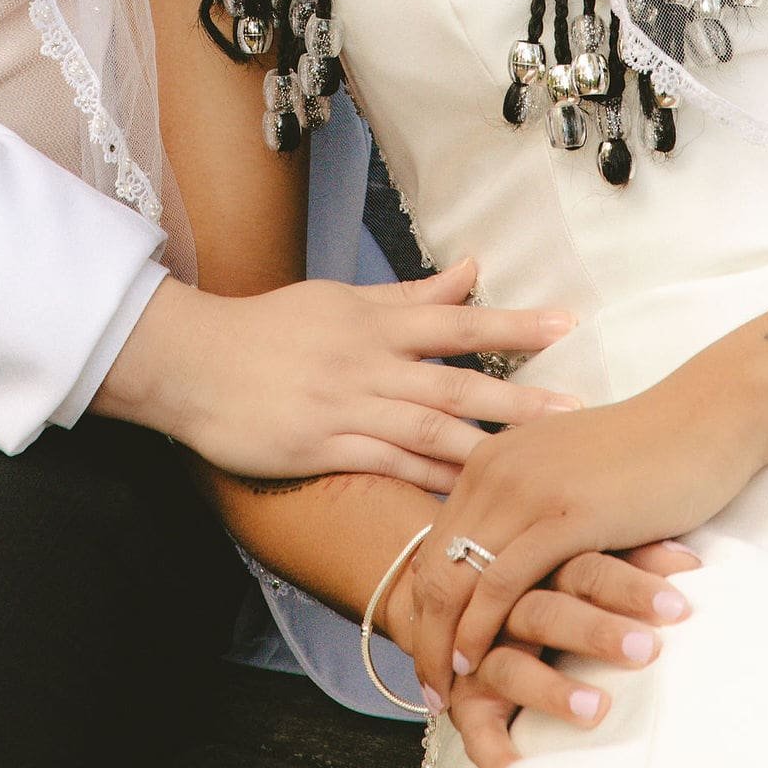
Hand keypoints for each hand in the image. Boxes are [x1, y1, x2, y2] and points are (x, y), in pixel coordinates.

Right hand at [94, 261, 578, 485]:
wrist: (192, 360)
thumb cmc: (270, 327)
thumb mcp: (340, 300)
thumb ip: (409, 294)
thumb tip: (471, 268)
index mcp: (373, 322)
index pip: (457, 321)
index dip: (513, 325)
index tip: (567, 326)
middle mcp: (367, 362)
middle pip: (454, 382)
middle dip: (518, 397)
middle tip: (576, 413)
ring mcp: (344, 407)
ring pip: (426, 430)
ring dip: (485, 447)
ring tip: (534, 466)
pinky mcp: (320, 447)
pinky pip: (384, 465)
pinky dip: (426, 481)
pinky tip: (464, 499)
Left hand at [405, 380, 764, 698]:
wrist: (704, 419)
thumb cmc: (648, 457)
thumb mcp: (569, 478)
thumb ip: (534, 510)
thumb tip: (514, 568)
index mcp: (493, 458)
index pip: (434, 544)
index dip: (424, 605)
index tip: (428, 656)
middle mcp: (495, 468)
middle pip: (433, 565)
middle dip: (424, 633)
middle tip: (429, 692)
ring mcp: (525, 488)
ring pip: (457, 577)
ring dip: (444, 643)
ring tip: (446, 695)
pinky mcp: (563, 514)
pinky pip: (501, 581)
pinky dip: (481, 628)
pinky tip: (477, 663)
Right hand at [427, 543, 701, 767]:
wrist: (468, 613)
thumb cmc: (554, 593)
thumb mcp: (588, 568)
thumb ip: (634, 562)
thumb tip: (693, 561)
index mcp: (544, 567)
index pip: (587, 568)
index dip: (632, 586)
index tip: (679, 608)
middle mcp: (510, 608)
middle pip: (548, 611)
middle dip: (597, 632)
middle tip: (647, 651)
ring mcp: (483, 655)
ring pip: (511, 666)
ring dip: (551, 689)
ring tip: (596, 709)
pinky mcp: (468, 699)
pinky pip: (476, 728)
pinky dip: (496, 750)